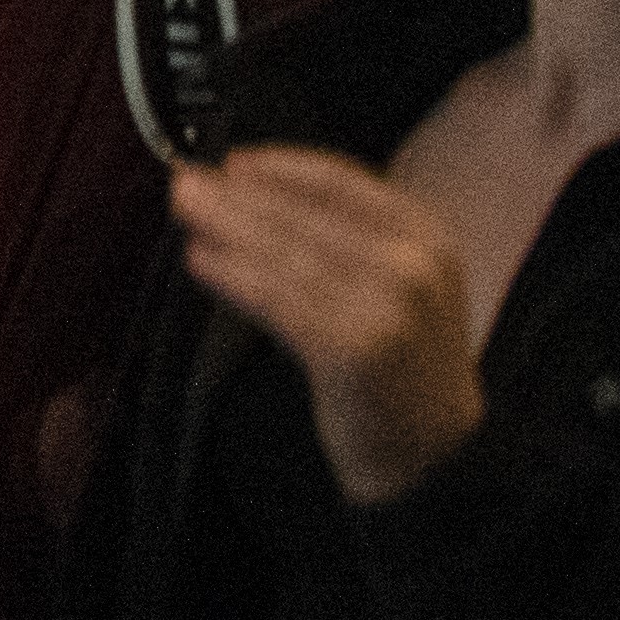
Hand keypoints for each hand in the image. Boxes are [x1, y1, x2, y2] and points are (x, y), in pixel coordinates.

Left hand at [172, 146, 486, 504]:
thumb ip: (348, 238)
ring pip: (284, 252)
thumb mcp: (400, 286)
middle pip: (304, 213)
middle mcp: (412, 264)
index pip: (341, 181)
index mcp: (427, 237)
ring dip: (224, 226)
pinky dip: (233, 274)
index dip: (279, 167)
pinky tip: (202, 261)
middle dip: (236, 195)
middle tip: (186, 179)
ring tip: (184, 209)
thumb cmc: (403, 368)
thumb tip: (256, 194)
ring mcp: (385, 306)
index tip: (233, 162)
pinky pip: (276, 298)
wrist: (435, 457)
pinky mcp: (353, 347)